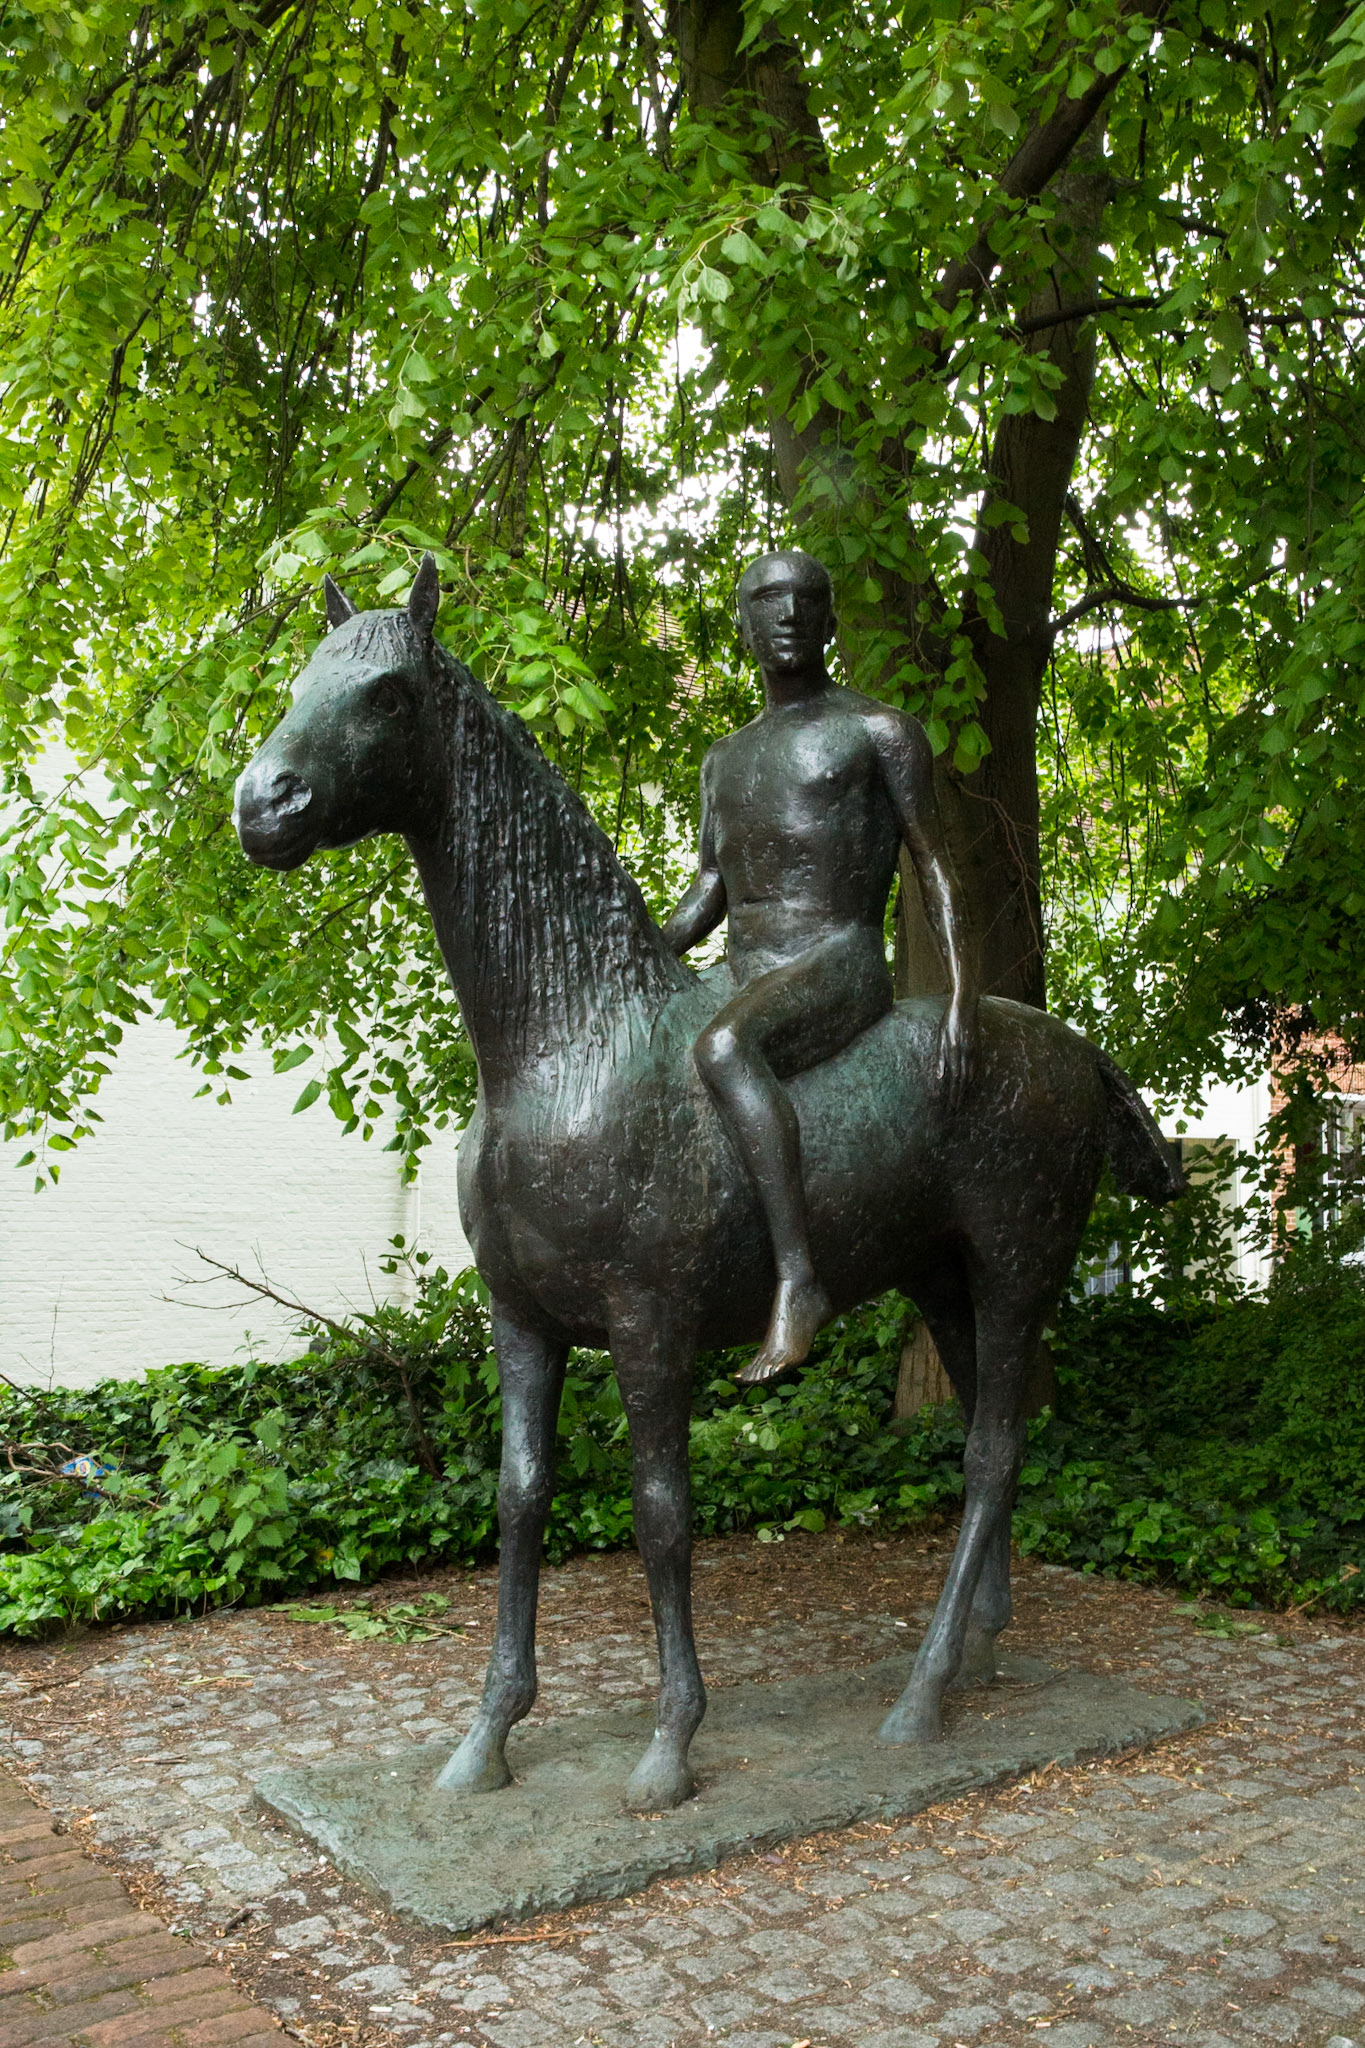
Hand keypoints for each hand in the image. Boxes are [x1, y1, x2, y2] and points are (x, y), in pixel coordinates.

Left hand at [937, 994, 977, 1110]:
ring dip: (966, 1089)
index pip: (954, 1080)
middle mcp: (966, 1054)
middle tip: (955, 1109)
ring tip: (962, 1100)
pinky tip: (971, 1083)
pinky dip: (973, 1078)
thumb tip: (940, 1077)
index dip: (953, 1095)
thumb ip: (940, 1057)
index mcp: (955, 1052)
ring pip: (971, 1075)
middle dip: (959, 1096)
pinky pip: (977, 1067)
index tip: (951, 1107)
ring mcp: (974, 1051)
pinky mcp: (979, 1047)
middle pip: (963, 1081)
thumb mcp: (940, 1037)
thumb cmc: (949, 1020)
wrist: (965, 1005)